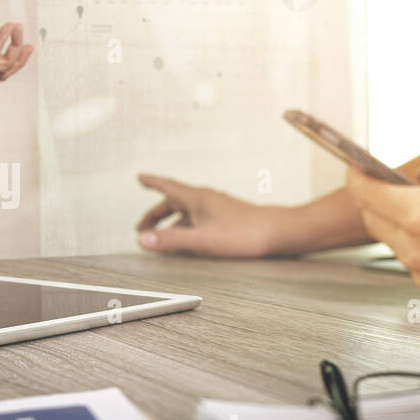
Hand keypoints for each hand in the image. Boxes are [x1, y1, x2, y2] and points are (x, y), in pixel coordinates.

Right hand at [135, 174, 286, 256]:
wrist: (279, 233)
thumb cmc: (245, 234)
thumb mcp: (201, 240)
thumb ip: (171, 240)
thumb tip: (142, 240)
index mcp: (197, 198)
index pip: (168, 187)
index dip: (152, 182)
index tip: (140, 177)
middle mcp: (207, 200)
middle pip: (174, 203)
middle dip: (156, 214)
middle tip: (142, 227)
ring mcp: (218, 209)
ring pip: (187, 213)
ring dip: (171, 223)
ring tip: (161, 238)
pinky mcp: (228, 220)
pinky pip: (199, 221)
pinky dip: (187, 229)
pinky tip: (190, 242)